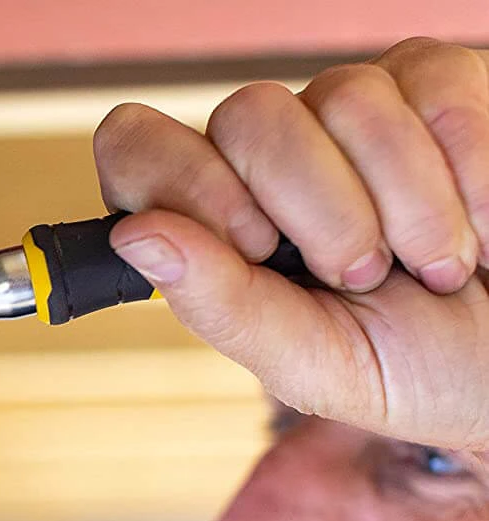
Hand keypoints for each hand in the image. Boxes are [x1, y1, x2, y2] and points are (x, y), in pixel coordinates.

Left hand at [94, 38, 488, 450]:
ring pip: (344, 96)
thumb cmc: (413, 367)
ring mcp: (351, 113)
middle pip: (246, 116)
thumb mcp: (312, 362)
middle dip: (316, 210)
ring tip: (434, 266)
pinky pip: (433, 87)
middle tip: (362, 276)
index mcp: (216, 220)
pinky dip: (468, 171)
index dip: (181, 181)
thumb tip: (135, 235)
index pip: (136, 145)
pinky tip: (480, 223)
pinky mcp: (437, 84)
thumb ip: (221, 304)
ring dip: (405, 204)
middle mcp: (271, 155)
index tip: (252, 245)